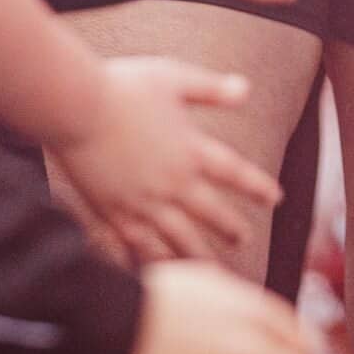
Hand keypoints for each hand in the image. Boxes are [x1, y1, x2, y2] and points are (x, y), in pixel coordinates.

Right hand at [52, 55, 280, 264]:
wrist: (77, 107)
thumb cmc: (123, 86)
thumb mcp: (173, 77)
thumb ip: (210, 88)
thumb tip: (247, 89)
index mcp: (191, 150)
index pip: (235, 174)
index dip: (258, 187)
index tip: (275, 199)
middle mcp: (174, 183)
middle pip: (212, 215)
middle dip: (231, 229)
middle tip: (242, 240)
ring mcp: (145, 204)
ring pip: (181, 241)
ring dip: (201, 258)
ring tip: (212, 273)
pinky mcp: (116, 215)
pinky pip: (140, 249)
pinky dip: (153, 264)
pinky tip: (160, 276)